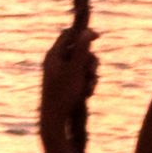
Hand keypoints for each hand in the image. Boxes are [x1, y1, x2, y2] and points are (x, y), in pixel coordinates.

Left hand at [39, 23, 98, 152]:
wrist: (55, 121)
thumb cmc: (62, 94)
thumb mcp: (74, 70)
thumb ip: (81, 50)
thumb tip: (87, 32)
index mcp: (53, 55)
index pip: (68, 35)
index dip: (83, 34)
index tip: (98, 36)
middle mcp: (57, 63)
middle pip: (79, 51)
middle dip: (90, 61)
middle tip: (91, 72)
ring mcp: (62, 74)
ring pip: (84, 65)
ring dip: (91, 75)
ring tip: (89, 88)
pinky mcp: (68, 85)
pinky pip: (82, 78)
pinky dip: (87, 84)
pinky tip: (87, 94)